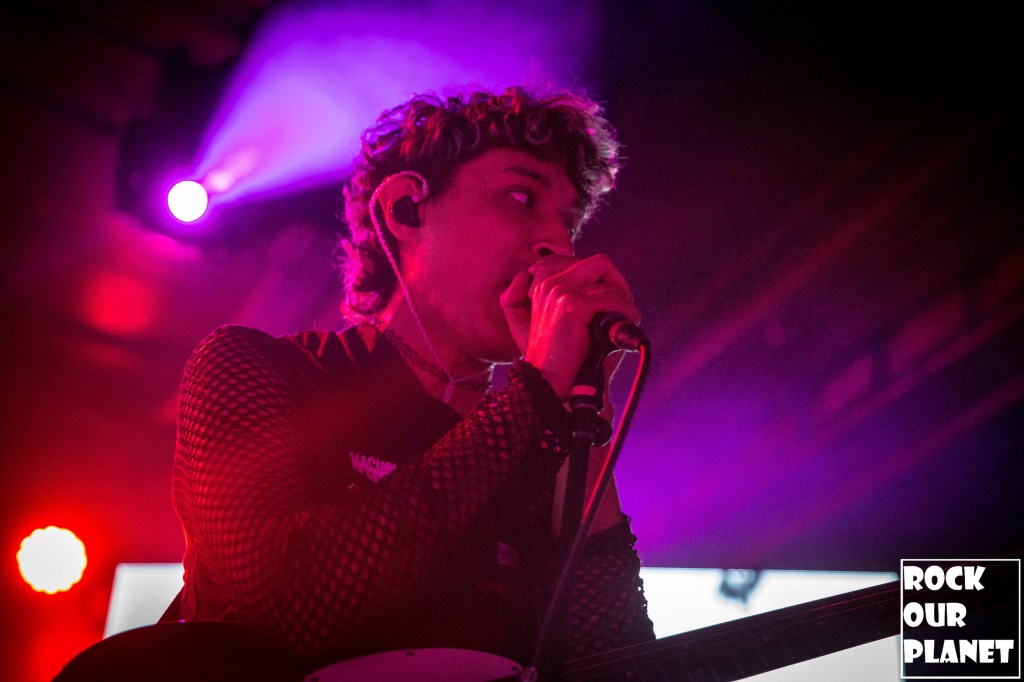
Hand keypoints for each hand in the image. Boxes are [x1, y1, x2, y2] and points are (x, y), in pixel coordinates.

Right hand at [500, 254, 638, 400]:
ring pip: (610, 284)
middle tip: (624, 308)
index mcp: (546, 286)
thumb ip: (583, 299)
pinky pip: (613, 299)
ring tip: (622, 325)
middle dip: (619, 284)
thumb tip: (619, 289)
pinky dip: (626, 314)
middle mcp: (549, 283)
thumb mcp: (569, 323)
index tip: (615, 303)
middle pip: (600, 262)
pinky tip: (622, 331)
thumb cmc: (565, 361)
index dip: (607, 281)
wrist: (550, 386)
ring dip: (624, 305)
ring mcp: (558, 291)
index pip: (586, 263)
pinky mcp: (570, 304)